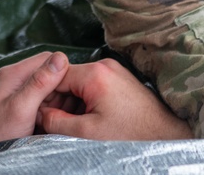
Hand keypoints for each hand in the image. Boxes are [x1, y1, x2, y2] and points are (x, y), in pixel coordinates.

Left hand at [0, 51, 68, 163]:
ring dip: (54, 102)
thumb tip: (61, 58)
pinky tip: (47, 123)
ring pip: (42, 89)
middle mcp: (12, 79)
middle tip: (69, 109)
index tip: (77, 90)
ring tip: (58, 118)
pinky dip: (44, 110)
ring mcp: (12, 92)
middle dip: (61, 89)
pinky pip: (35, 101)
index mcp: (14, 73)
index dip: (65, 72)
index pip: (47, 59)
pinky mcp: (12, 106)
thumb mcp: (21, 107)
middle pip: (46, 74)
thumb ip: (40, 82)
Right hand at [37, 58, 191, 140]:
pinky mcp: (121, 81)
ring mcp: (115, 72)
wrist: (166, 137)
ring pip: (80, 85)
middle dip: (58, 101)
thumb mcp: (86, 133)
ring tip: (71, 126)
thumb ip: (56, 121)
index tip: (37, 113)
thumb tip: (39, 114)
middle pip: (68, 79)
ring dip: (72, 104)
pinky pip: (94, 88)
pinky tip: (87, 122)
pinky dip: (86, 103)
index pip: (55, 76)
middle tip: (53, 123)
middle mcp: (105, 66)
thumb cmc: (131, 135)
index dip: (43, 96)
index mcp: (95, 73)